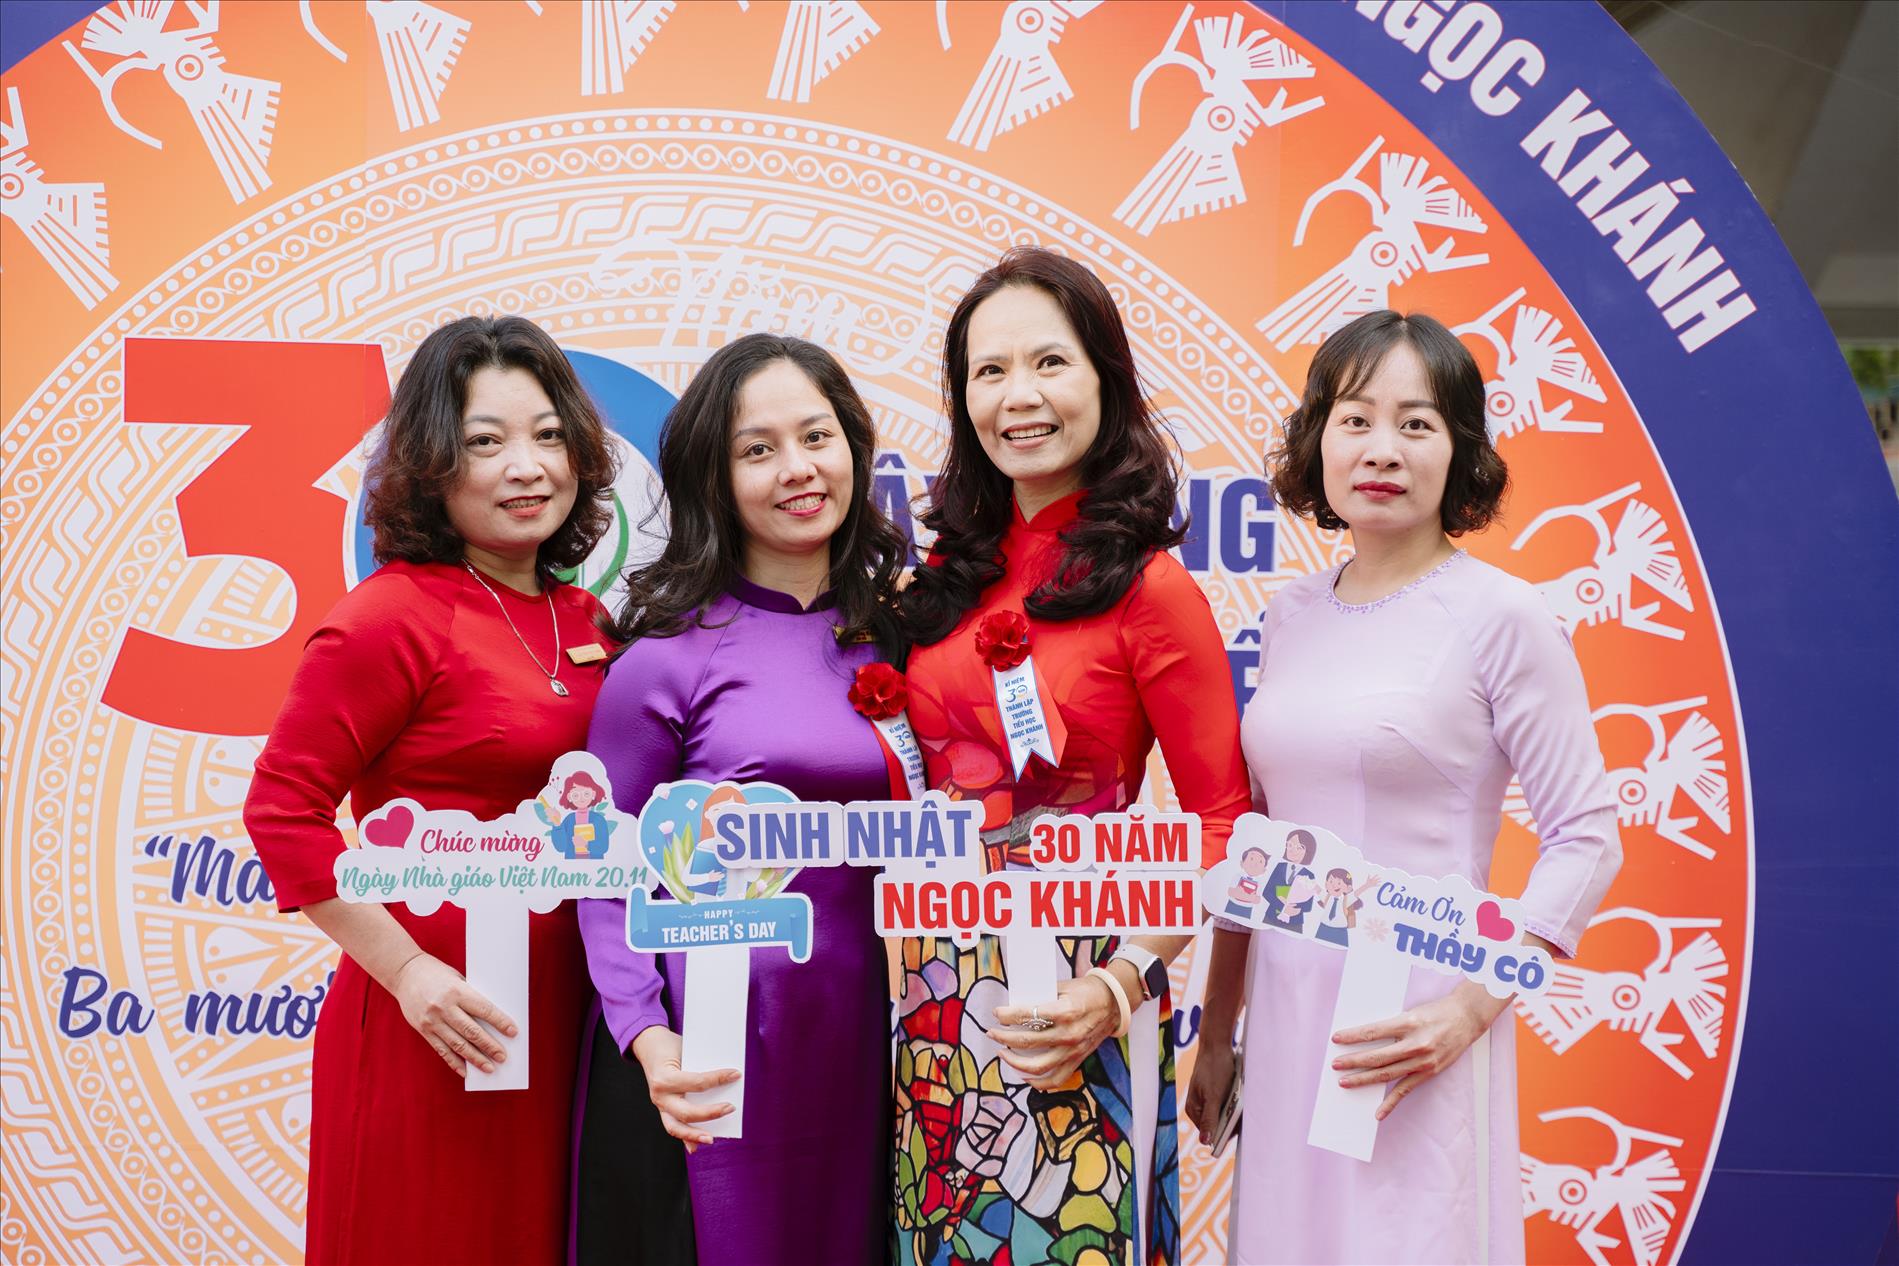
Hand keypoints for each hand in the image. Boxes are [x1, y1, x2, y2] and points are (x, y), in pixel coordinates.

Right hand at [389, 953, 516, 1077]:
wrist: (404, 973)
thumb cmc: (436, 973)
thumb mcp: (457, 978)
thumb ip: (470, 997)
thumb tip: (491, 1020)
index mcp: (456, 991)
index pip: (484, 1010)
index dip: (500, 1022)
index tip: (513, 1032)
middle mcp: (444, 1008)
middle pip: (472, 1031)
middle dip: (490, 1046)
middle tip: (503, 1057)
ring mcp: (432, 1021)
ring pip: (458, 1044)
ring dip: (475, 1058)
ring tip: (489, 1068)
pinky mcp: (423, 1030)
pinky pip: (441, 1050)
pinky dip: (454, 1062)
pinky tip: (465, 1070)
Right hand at [631, 1026, 738, 1152]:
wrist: (648, 1045)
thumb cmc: (671, 1047)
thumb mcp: (685, 1050)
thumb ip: (701, 1067)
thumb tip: (726, 1079)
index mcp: (665, 1078)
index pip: (696, 1083)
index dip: (718, 1079)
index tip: (735, 1074)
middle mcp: (659, 1095)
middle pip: (687, 1112)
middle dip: (710, 1113)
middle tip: (730, 1108)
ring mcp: (659, 1105)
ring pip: (676, 1127)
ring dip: (694, 1135)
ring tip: (711, 1139)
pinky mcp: (663, 1110)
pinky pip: (674, 1127)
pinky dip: (685, 1138)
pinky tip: (695, 1147)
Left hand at [990, 974, 1120, 1090]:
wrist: (1114, 1004)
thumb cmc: (1087, 992)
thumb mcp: (1063, 987)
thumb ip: (1041, 996)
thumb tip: (1014, 1003)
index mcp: (1065, 1011)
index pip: (1027, 1015)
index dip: (1007, 1015)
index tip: (997, 1012)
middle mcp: (1068, 1034)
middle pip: (1027, 1041)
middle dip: (1003, 1037)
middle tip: (991, 1032)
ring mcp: (1073, 1050)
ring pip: (1037, 1066)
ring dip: (1015, 1061)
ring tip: (1002, 1053)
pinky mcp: (1077, 1060)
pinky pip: (1055, 1079)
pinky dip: (1038, 1082)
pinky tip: (1024, 1076)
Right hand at [1183, 1039, 1234, 1144]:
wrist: (1217, 1044)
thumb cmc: (1213, 1069)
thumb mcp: (1213, 1096)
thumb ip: (1209, 1119)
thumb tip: (1205, 1142)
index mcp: (1193, 1110)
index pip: (1209, 1132)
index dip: (1224, 1133)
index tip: (1238, 1131)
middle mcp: (1199, 1107)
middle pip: (1217, 1123)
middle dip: (1230, 1121)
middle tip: (1242, 1115)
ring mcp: (1208, 1099)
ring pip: (1224, 1114)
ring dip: (1234, 1112)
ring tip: (1241, 1104)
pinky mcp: (1217, 1092)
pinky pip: (1228, 1104)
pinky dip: (1235, 1103)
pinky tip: (1241, 1098)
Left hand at [1330, 983, 1507, 1119]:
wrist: (1466, 1018)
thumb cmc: (1436, 1012)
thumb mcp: (1410, 1012)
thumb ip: (1391, 1026)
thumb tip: (1365, 1038)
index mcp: (1408, 1023)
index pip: (1373, 1032)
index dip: (1353, 1037)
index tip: (1336, 1039)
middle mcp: (1415, 1044)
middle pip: (1377, 1056)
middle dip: (1353, 1061)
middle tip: (1335, 1065)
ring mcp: (1423, 1061)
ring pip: (1387, 1074)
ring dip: (1364, 1080)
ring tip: (1345, 1082)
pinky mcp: (1429, 1073)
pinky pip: (1405, 1090)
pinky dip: (1390, 1103)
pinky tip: (1378, 1112)